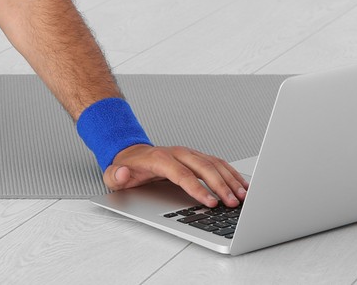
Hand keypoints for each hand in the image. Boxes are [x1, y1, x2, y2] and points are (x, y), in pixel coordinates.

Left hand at [103, 144, 248, 207]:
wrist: (131, 153)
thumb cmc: (127, 167)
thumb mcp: (114, 174)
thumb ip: (117, 176)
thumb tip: (124, 173)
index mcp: (160, 159)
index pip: (182, 174)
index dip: (198, 189)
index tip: (211, 203)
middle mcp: (177, 153)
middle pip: (203, 167)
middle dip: (221, 185)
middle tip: (233, 203)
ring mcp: (188, 153)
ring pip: (214, 163)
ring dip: (230, 179)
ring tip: (243, 197)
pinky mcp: (196, 157)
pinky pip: (217, 163)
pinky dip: (231, 173)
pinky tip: (241, 185)